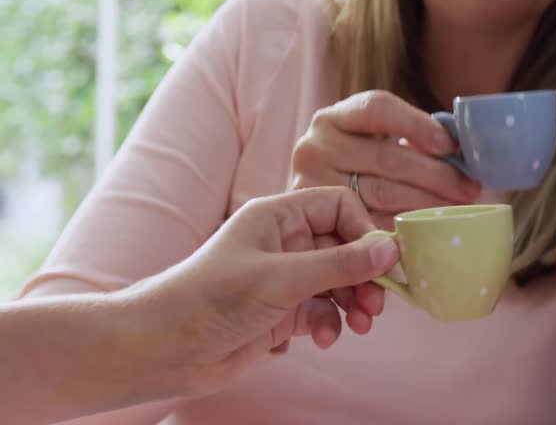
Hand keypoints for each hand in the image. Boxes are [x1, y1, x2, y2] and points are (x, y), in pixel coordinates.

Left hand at [135, 187, 400, 397]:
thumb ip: (340, 264)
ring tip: (361, 325)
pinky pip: (323, 311)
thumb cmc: (209, 299)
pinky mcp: (283, 311)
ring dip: (353, 302)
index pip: (339, 207)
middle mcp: (285, 243)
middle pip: (345, 247)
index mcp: (279, 217)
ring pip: (338, 282)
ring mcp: (285, 279)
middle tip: (377, 303)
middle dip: (364, 276)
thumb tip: (390, 249)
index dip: (364, 231)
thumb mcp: (282, 279)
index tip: (382, 261)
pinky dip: (331, 324)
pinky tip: (325, 338)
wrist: (162, 350)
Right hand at [291, 90, 481, 229]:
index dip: (416, 124)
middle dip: (436, 174)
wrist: (315, 203)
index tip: (449, 145)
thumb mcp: (373, 140)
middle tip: (469, 187)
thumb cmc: (358, 165)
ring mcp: (312, 187)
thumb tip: (461, 147)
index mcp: (332, 118)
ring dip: (428, 203)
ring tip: (459, 206)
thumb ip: (409, 136)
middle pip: (386, 157)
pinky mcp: (318, 224)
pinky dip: (406, 227)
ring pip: (382, 193)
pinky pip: (372, 225)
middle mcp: (314, 148)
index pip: (376, 108)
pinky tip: (430, 228)